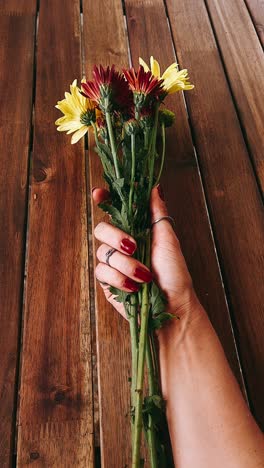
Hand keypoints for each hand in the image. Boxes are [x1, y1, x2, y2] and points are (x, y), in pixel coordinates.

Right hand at [93, 184, 200, 323]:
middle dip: (116, 236)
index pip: (115, 210)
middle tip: (133, 246)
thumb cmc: (175, 274)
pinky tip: (133, 286)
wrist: (171, 307)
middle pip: (101, 229)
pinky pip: (102, 272)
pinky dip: (119, 278)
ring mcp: (114, 263)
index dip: (104, 199)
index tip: (99, 193)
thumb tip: (154, 186)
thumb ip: (157, 212)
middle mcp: (122, 244)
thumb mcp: (168, 239)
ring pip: (102, 252)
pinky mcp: (108, 282)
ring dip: (125, 264)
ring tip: (143, 276)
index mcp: (137, 230)